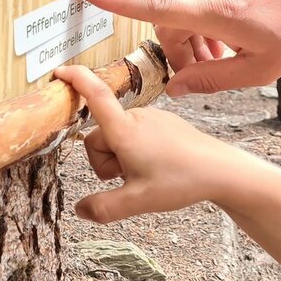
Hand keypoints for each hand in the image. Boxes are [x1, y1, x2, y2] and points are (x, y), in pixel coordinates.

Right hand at [53, 64, 247, 222]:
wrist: (221, 170)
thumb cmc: (181, 181)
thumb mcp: (138, 202)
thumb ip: (103, 208)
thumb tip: (80, 209)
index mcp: (126, 130)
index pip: (95, 95)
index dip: (75, 80)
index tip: (59, 71)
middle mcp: (137, 117)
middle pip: (100, 136)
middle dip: (105, 160)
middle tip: (128, 178)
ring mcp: (152, 117)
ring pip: (118, 137)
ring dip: (121, 157)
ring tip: (147, 174)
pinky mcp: (164, 122)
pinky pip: (136, 134)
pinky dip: (136, 150)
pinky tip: (158, 166)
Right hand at [75, 0, 280, 95]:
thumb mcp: (260, 71)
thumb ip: (212, 81)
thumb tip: (175, 88)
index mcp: (218, 12)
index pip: (156, 6)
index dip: (116, 0)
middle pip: (171, 23)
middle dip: (180, 51)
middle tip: (202, 74)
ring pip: (186, 10)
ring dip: (194, 35)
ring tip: (224, 56)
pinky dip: (207, 17)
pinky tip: (231, 33)